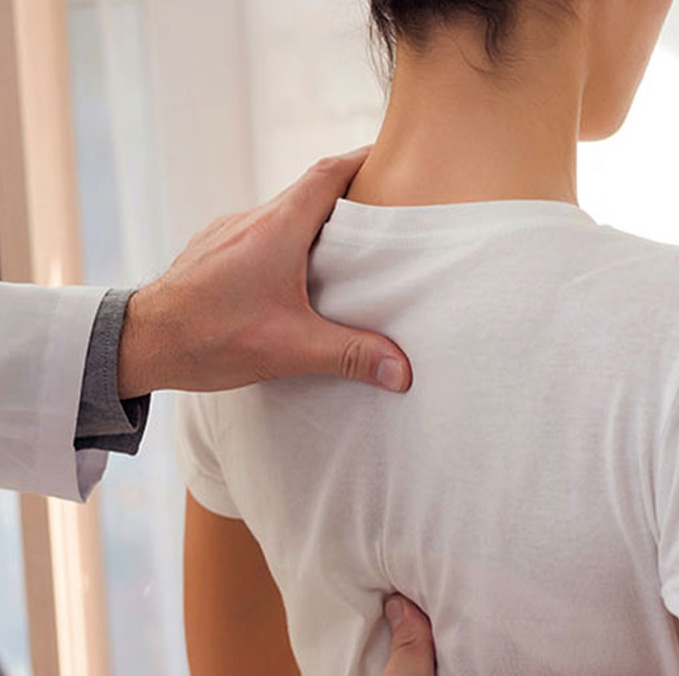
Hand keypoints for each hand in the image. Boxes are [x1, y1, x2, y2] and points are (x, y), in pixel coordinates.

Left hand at [117, 147, 410, 397]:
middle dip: (347, 199)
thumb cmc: (208, 337)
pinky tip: (287, 280)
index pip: (329, 173)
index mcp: (277, 229)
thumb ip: (350, 355)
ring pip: (280, 215)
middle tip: (380, 217)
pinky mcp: (209, 252)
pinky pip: (256, 236)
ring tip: (340, 255)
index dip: (363, 161)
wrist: (138, 343)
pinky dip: (281, 245)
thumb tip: (401, 371)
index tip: (390, 162)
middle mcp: (251, 220)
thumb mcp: (290, 349)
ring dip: (311, 226)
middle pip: (308, 192)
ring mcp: (226, 234)